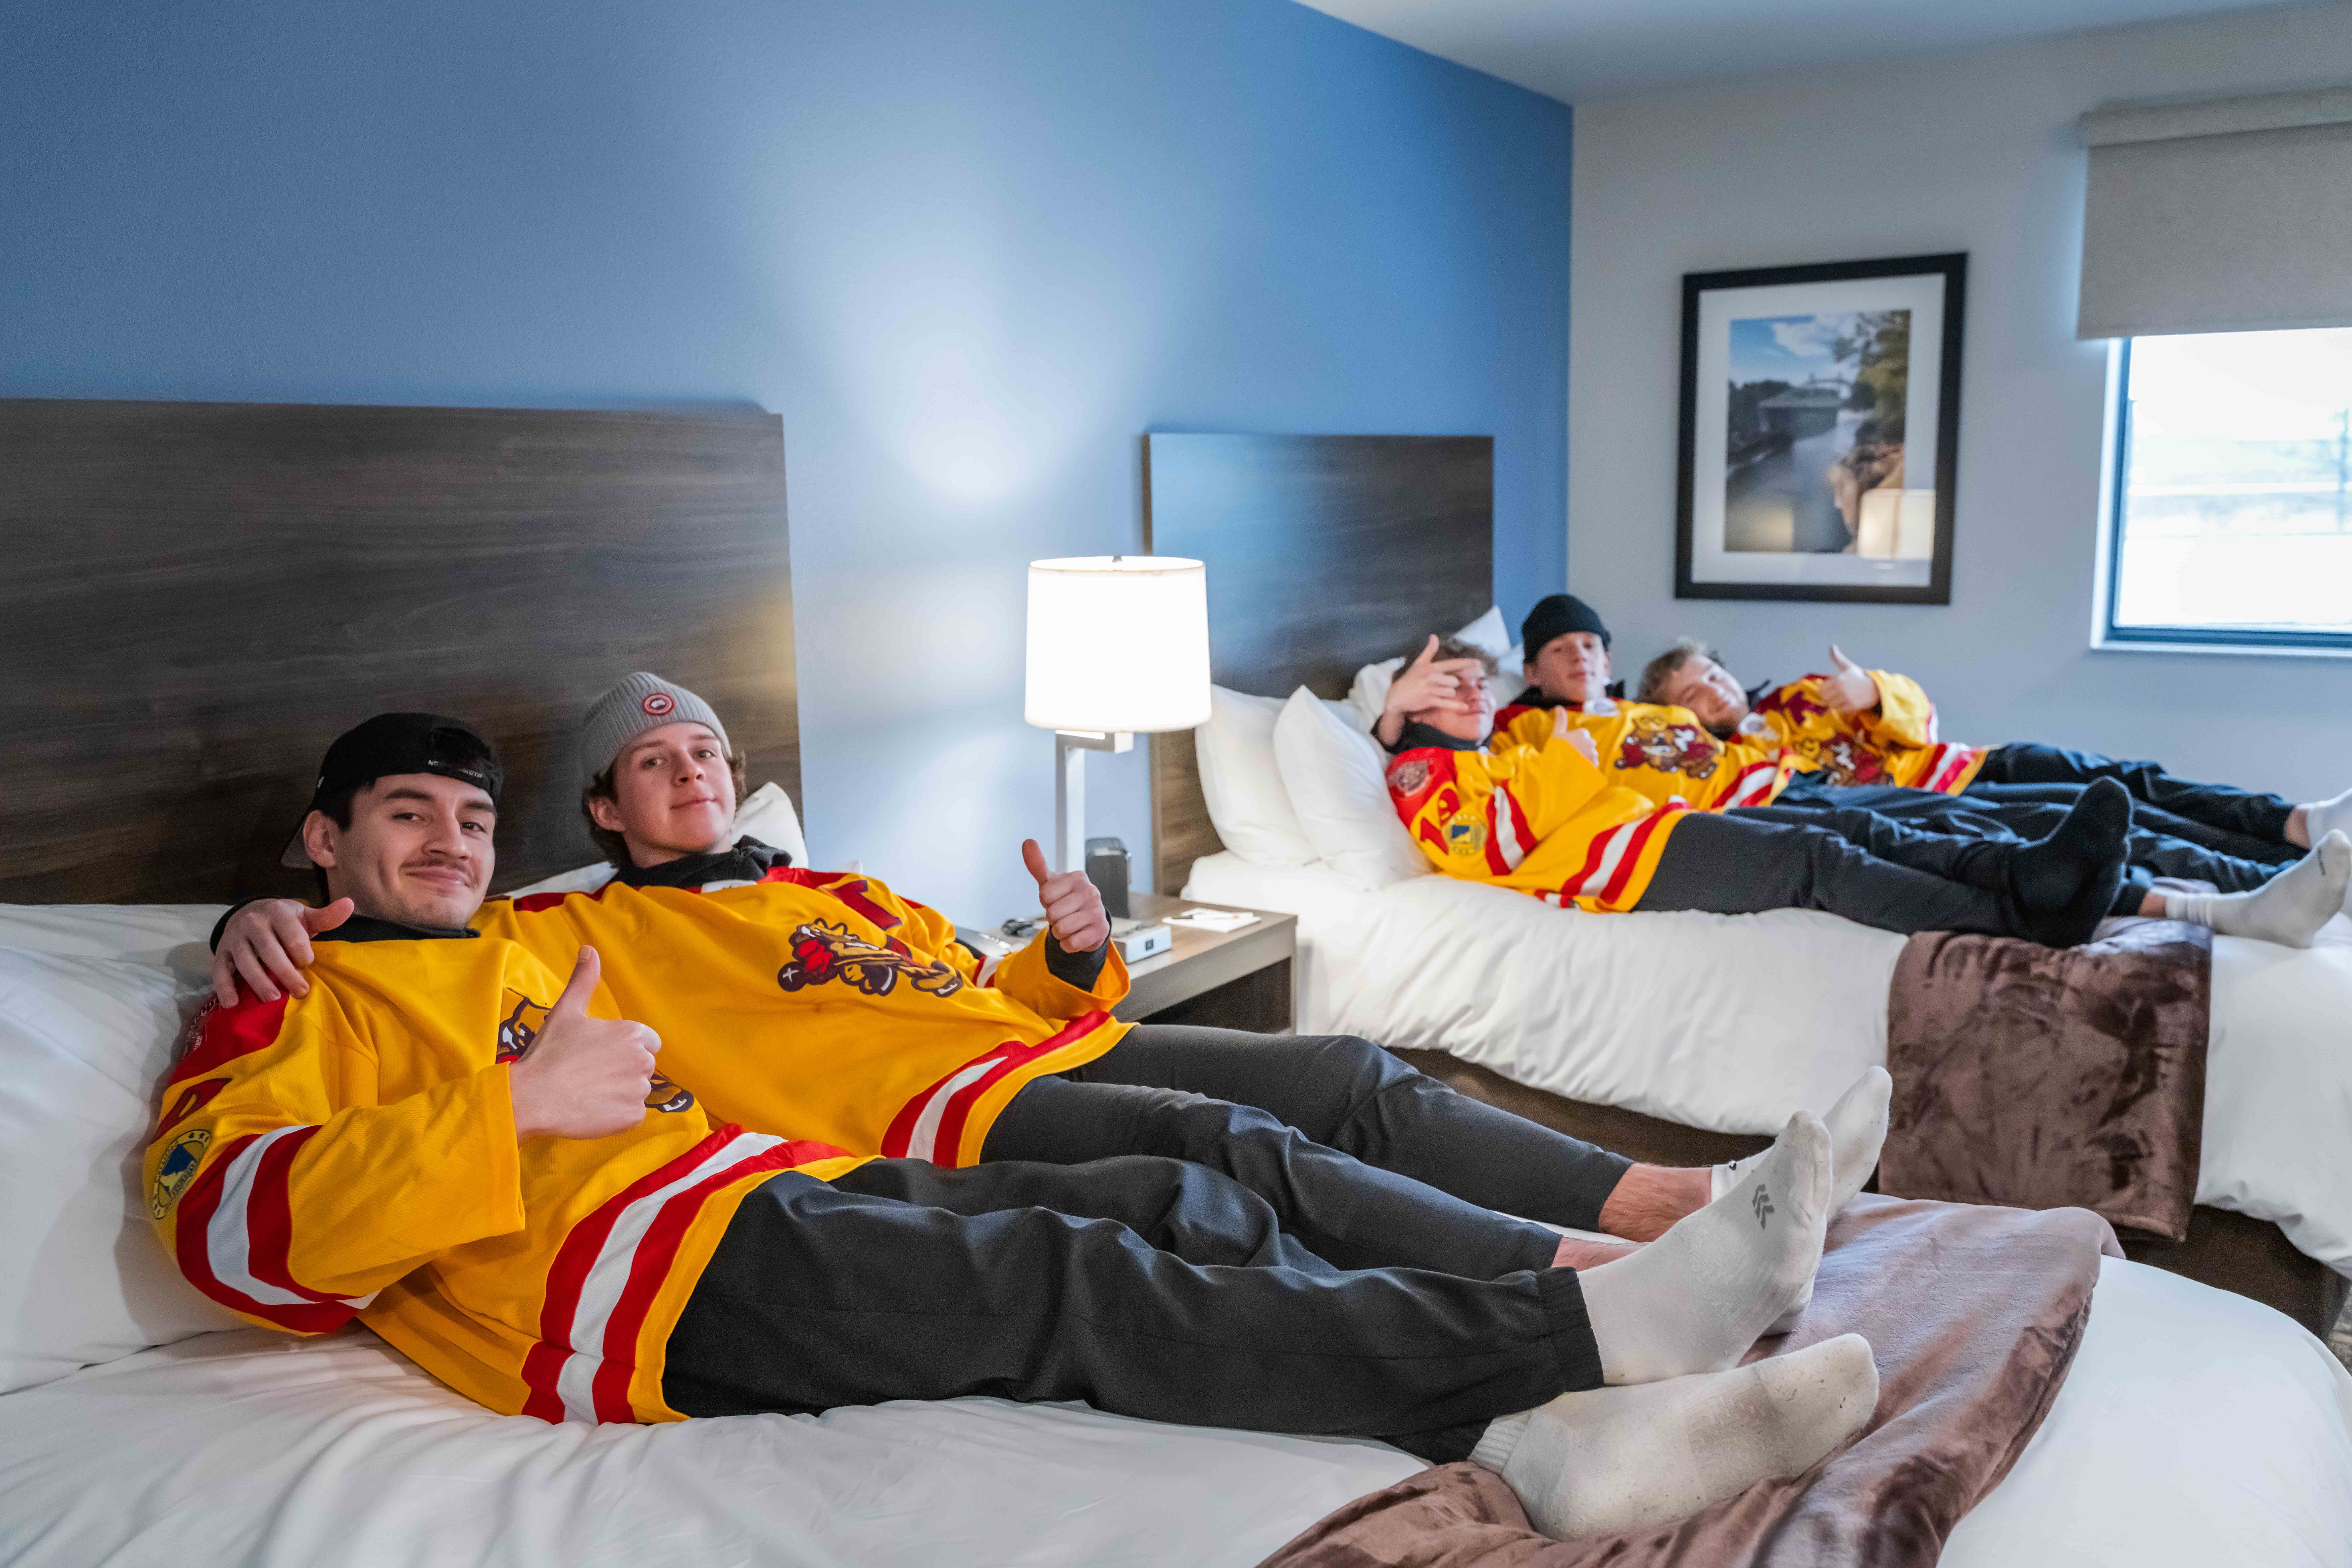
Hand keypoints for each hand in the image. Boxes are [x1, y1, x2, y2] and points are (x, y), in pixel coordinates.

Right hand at [211, 897, 353, 1006]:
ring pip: (245, 961)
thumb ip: (326, 917)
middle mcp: (253, 923)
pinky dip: (224, 987)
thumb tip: (349, 904)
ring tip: (272, 999)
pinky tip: (232, 1003)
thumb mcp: (305, 916)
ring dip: (258, 981)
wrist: (249, 915)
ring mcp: (234, 938)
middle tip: (299, 991)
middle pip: (268, 950)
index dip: (301, 951)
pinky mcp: (221, 953)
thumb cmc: (284, 922)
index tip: (308, 964)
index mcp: (277, 911)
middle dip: (284, 971)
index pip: (291, 933)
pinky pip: (220, 970)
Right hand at [507, 948, 660, 1140]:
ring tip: (587, 1092)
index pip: (646, 1041)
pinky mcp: (633, 1117)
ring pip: (636, 1090)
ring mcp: (639, 1090)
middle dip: (621, 1069)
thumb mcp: (567, 1011)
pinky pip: (632, 1115)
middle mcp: (642, 1060)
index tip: (599, 1056)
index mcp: (632, 1033)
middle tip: (588, 1074)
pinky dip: (616, 1114)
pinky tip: (592, 1109)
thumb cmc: (549, 1053)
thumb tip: (589, 949)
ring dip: (618, 1092)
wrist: (533, 1097)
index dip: (622, 1048)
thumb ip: (584, 980)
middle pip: (642, 1065)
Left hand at [1021, 838, 1109, 954]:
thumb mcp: (1051, 883)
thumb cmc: (1066, 899)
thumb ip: (1037, 864)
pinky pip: (1070, 943)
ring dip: (1059, 932)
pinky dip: (1068, 944)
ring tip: (1070, 925)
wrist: (1089, 922)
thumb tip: (1027, 841)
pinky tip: (1077, 935)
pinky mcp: (1100, 931)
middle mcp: (1091, 892)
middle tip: (1064, 914)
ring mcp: (1097, 912)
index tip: (1057, 900)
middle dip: (1052, 919)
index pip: (1045, 895)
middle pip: (1052, 914)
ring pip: (1060, 929)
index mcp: (1078, 877)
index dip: (1046, 902)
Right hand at [1376, 635, 1484, 744]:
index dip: (1467, 663)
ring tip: (1440, 693)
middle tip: (1446, 685)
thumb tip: (1434, 636)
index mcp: (1432, 667)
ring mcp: (1431, 690)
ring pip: (1451, 691)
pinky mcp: (1430, 701)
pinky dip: (1456, 706)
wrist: (1397, 696)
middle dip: (1453, 684)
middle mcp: (1433, 678)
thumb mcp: (1419, 663)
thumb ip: (1429, 650)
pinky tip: (1465, 707)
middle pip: (1454, 681)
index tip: (1478, 663)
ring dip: (1449, 694)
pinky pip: (1447, 703)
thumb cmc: (1410, 679)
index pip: (1453, 664)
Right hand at [1550, 707, 1599, 764]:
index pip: (1582, 735)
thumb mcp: (1556, 733)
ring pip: (1591, 754)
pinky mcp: (1594, 764)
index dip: (1575, 740)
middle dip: (1582, 749)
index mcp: (1583, 733)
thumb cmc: (1556, 749)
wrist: (1559, 768)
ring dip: (1585, 757)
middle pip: (1588, 744)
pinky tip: (1578, 768)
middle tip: (1570, 755)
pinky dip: (1588, 766)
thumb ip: (1560, 720)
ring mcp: (1593, 754)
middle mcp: (1590, 742)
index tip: (1567, 746)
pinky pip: (1593, 764)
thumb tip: (1558, 706)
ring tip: (1574, 763)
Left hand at [1821, 645, 1879, 714]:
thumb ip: (1838, 658)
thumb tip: (1832, 646)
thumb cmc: (1859, 677)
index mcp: (1839, 678)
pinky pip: (1839, 710)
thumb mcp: (1848, 666)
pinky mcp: (1853, 706)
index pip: (1822, 689)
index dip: (1824, 690)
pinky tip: (1847, 703)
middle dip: (1828, 698)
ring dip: (1834, 704)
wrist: (1876, 687)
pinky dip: (1841, 708)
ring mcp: (1847, 698)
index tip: (1829, 690)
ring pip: (1831, 705)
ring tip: (1841, 699)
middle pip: (1825, 698)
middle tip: (1834, 696)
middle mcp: (1842, 688)